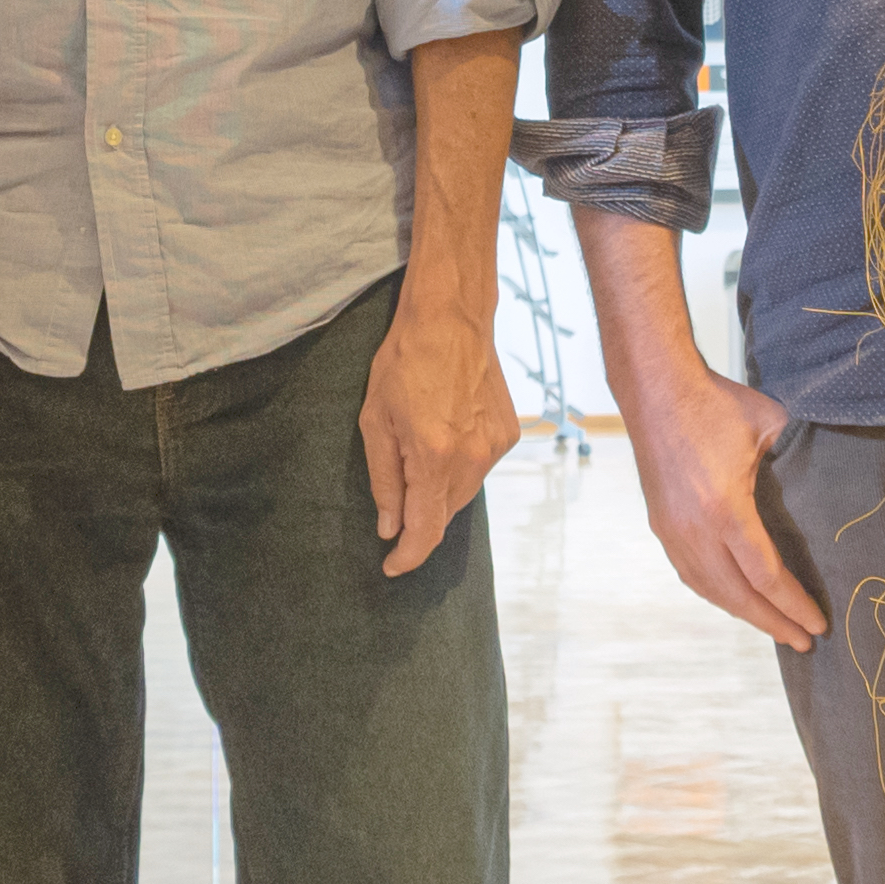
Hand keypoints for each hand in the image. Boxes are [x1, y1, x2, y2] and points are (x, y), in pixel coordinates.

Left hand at [359, 296, 521, 578]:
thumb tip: (390, 526)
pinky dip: (460, 465)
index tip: (392, 567)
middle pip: (445, 513)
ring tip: (422, 446)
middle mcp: (472, 458)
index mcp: (434, 456)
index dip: (408, 556)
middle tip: (397, 491)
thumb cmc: (404, 362)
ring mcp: (496, 447)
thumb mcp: (375, 421)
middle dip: (419, 515)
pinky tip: (446, 432)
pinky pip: (479, 468)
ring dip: (440, 488)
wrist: (451, 318)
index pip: (426, 530)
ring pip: (463, 493)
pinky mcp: (508, 434)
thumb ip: (384, 480)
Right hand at [618, 362, 824, 649]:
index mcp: (725, 509)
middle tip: (803, 641)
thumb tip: (816, 478)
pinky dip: (716, 593)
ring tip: (773, 626)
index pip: (765, 576)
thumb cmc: (713, 403)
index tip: (817, 624)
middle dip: (773, 622)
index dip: (793, 605)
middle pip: (737, 595)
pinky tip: (733, 598)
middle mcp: (694, 530)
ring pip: (710, 589)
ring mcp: (673, 530)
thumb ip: (793, 459)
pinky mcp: (661, 523)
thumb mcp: (769, 426)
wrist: (654, 388)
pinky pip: (690, 573)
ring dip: (743, 613)